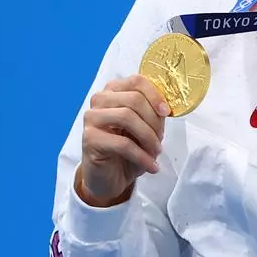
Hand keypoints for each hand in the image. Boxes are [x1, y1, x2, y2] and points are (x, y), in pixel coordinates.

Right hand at [76, 76, 169, 206]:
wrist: (109, 176)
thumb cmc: (128, 150)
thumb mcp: (145, 128)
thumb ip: (153, 113)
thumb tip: (166, 107)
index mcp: (114, 91)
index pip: (136, 81)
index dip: (155, 95)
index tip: (167, 112)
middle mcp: (100, 100)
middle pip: (133, 99)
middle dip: (154, 121)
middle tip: (160, 139)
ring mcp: (91, 118)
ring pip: (127, 117)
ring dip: (149, 137)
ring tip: (156, 152)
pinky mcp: (89, 139)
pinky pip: (122, 144)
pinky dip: (142, 156)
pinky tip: (151, 166)